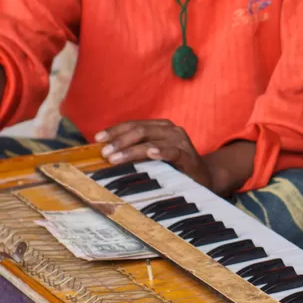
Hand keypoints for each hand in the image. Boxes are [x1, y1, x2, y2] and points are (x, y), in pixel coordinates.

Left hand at [96, 119, 212, 189]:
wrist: (203, 178)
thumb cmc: (173, 167)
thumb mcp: (153, 156)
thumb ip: (135, 151)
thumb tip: (104, 153)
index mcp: (160, 127)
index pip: (133, 124)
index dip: (115, 130)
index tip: (97, 139)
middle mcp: (170, 130)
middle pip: (140, 130)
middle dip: (119, 140)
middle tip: (104, 152)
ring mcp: (180, 141)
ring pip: (151, 141)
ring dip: (131, 149)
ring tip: (114, 158)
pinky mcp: (188, 155)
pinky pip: (172, 152)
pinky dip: (161, 151)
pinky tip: (150, 153)